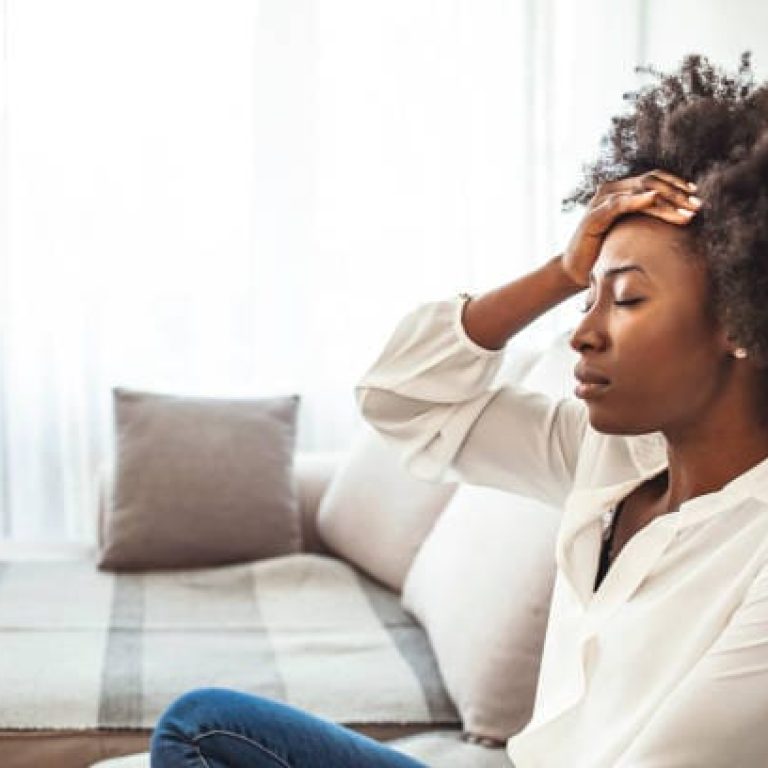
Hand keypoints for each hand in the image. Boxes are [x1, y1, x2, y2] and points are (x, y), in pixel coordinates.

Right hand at [560, 170, 700, 288]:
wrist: (576, 271)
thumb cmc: (605, 254)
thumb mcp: (632, 234)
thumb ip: (649, 222)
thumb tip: (684, 221)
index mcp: (621, 192)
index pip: (654, 179)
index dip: (676, 184)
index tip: (697, 196)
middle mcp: (611, 191)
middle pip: (650, 182)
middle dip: (677, 194)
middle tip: (697, 207)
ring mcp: (601, 201)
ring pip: (639, 191)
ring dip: (666, 201)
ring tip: (686, 212)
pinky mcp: (593, 215)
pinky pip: (619, 204)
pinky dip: (638, 201)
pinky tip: (655, 200)